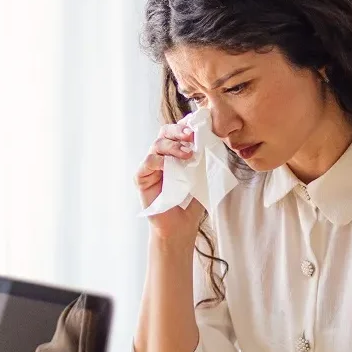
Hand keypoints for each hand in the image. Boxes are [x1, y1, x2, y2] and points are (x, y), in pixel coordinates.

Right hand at [135, 123, 206, 241]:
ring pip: (157, 144)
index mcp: (175, 153)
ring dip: (173, 145)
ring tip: (188, 154)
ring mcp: (150, 166)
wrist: (180, 226)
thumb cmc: (191, 202)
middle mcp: (161, 156)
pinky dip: (158, 160)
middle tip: (191, 135)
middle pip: (165, 132)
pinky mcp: (141, 178)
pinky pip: (148, 162)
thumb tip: (210, 139)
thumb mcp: (202, 176)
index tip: (199, 125)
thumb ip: (203, 158)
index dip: (186, 125)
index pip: (177, 131)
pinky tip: (169, 165)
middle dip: (178, 130)